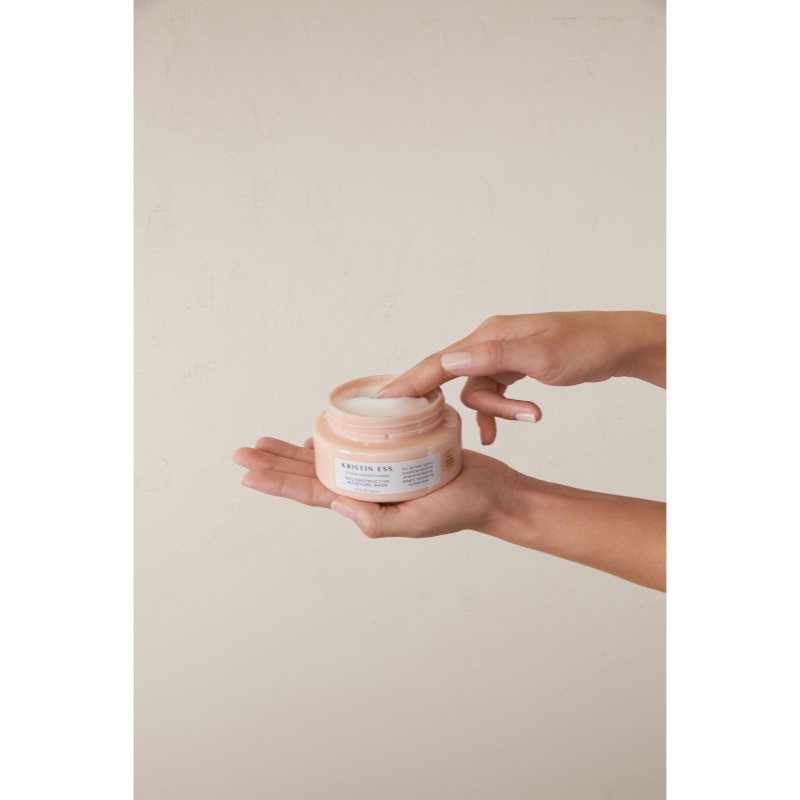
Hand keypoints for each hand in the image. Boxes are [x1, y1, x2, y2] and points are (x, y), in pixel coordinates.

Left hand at [233, 437, 518, 538]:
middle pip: (309, 474)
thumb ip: (377, 521)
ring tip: (267, 441)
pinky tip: (318, 433)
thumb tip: (334, 503)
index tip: (248, 470)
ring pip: (326, 459)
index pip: (311, 492)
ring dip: (295, 451)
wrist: (493, 493)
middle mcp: (365, 490)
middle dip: (275, 462)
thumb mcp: (418, 522)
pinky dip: (332, 439)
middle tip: (243, 450)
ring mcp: (377, 473)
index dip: (278, 480)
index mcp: (365, 507)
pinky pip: (354, 445)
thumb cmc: (461, 509)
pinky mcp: (392, 455)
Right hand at [380, 311, 664, 443]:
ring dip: (501, 411)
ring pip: (480, 392)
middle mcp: (490, 342)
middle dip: (476, 407)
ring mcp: (503, 354)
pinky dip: (504, 409)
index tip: (383, 398)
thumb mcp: (541, 357)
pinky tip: (522, 420)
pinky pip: (495, 393)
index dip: (411, 380)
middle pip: (459, 380)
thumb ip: (493, 358)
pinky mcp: (515, 366)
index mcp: (490, 335)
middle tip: (474, 430)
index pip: (441, 360)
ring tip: (531, 417)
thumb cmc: (586, 346)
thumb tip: (448, 360)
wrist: (619, 344)